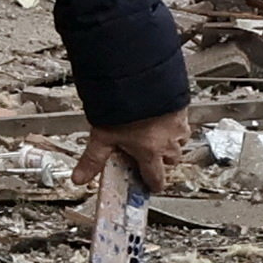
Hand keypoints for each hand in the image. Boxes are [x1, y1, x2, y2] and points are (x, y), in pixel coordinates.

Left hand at [74, 110, 196, 197]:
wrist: (140, 77)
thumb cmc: (122, 106)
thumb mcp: (102, 136)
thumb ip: (93, 159)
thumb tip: (79, 179)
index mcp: (150, 152)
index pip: (157, 178)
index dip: (153, 184)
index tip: (151, 184)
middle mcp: (168, 140)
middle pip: (172, 160)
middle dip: (163, 161)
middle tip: (150, 155)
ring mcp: (178, 122)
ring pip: (180, 140)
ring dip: (171, 141)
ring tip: (156, 133)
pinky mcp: (182, 105)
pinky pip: (182, 120)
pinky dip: (174, 121)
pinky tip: (162, 114)